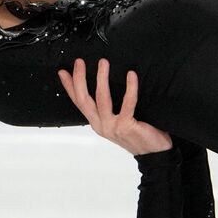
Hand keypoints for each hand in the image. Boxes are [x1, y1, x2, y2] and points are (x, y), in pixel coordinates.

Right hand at [57, 58, 172, 155]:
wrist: (153, 155)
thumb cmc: (138, 135)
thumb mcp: (117, 122)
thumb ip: (108, 110)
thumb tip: (103, 86)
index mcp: (97, 123)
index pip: (79, 103)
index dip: (70, 87)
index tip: (63, 72)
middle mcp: (101, 125)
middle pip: (85, 100)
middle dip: (80, 79)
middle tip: (79, 62)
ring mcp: (113, 126)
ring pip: (102, 99)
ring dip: (101, 79)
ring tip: (103, 63)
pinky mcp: (127, 126)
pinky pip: (128, 103)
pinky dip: (130, 88)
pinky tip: (131, 75)